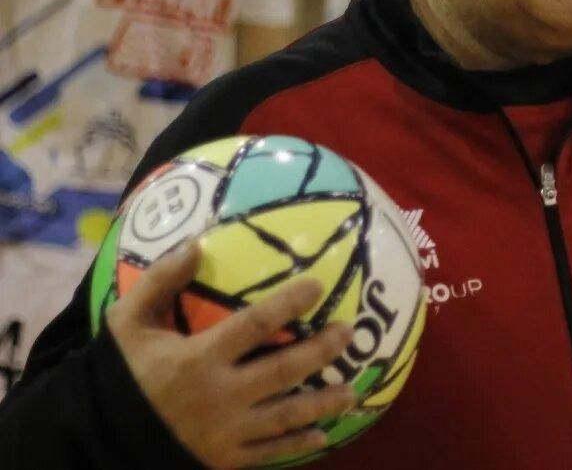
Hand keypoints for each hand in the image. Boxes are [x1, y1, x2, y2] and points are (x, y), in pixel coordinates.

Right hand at [106, 241, 356, 468]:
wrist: (99, 437)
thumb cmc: (121, 375)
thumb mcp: (128, 324)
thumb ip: (161, 282)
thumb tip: (195, 244)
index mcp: (198, 359)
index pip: (254, 325)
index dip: (289, 303)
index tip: (317, 286)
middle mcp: (219, 396)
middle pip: (283, 371)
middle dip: (321, 351)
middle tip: (349, 333)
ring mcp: (225, 432)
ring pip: (286, 416)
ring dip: (323, 403)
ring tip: (352, 389)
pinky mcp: (224, 460)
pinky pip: (269, 453)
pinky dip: (298, 446)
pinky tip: (322, 436)